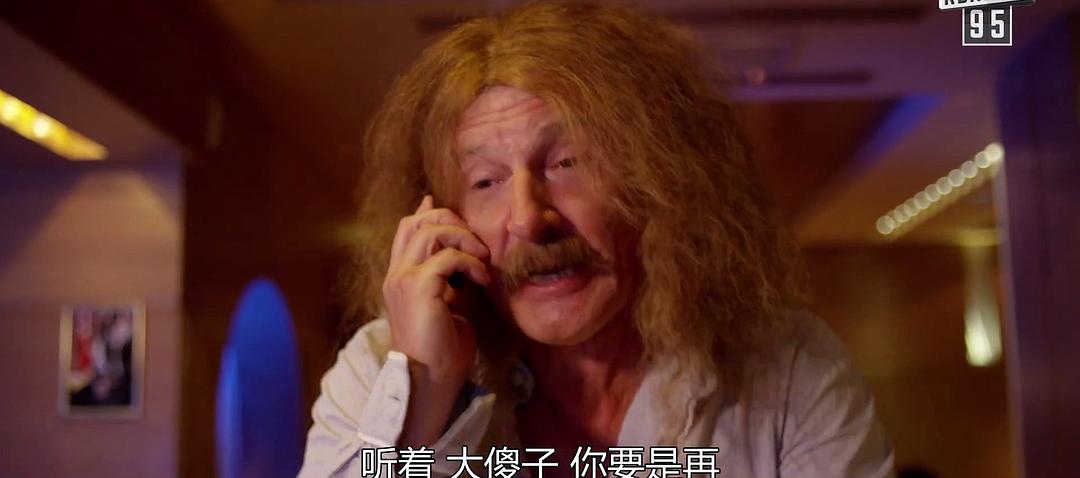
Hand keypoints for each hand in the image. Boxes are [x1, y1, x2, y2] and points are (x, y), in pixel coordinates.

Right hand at [383, 195, 490, 384]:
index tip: (451, 210)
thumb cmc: (443, 350)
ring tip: (482, 259)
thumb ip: (454, 279)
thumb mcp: (450, 304)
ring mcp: (404, 280)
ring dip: (463, 238)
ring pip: (431, 231)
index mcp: (400, 278)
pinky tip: (481, 279)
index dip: (428, 213)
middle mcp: (397, 275)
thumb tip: (467, 256)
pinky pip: (447, 257)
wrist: (431, 379)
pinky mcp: (419, 288)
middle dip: (452, 221)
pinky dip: (470, 262)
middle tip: (477, 244)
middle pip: (418, 222)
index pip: (406, 230)